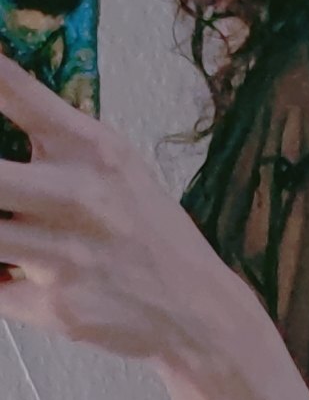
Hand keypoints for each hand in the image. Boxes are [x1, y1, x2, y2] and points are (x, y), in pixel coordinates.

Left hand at [0, 46, 242, 365]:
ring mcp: (64, 256)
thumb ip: (51, 127)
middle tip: (0, 191)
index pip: (11, 90)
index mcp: (88, 147)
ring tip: (12, 230)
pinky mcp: (56, 307)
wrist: (198, 309)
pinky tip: (17, 276)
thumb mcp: (114, 161)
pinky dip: (1, 283)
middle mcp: (74, 195)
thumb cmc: (148, 230)